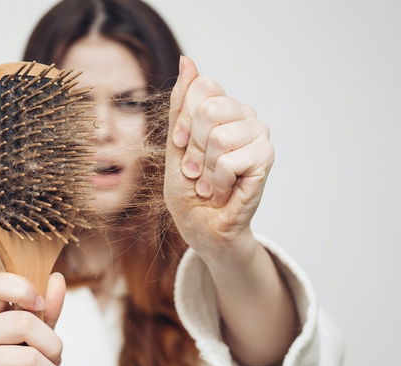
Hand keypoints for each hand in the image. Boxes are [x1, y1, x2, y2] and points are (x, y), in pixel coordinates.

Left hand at [164, 56, 273, 258]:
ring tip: (210, 183)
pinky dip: (217, 183)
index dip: (184, 122)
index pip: (202, 87)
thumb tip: (188, 61)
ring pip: (219, 137)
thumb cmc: (189, 190)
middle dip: (193, 149)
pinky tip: (223, 192)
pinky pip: (229, 161)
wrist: (202, 227)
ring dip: (205, 170)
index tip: (181, 147)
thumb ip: (182, 107)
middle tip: (196, 171)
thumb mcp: (175, 146)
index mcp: (223, 108)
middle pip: (209, 109)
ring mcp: (258, 135)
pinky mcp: (266, 159)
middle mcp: (245, 115)